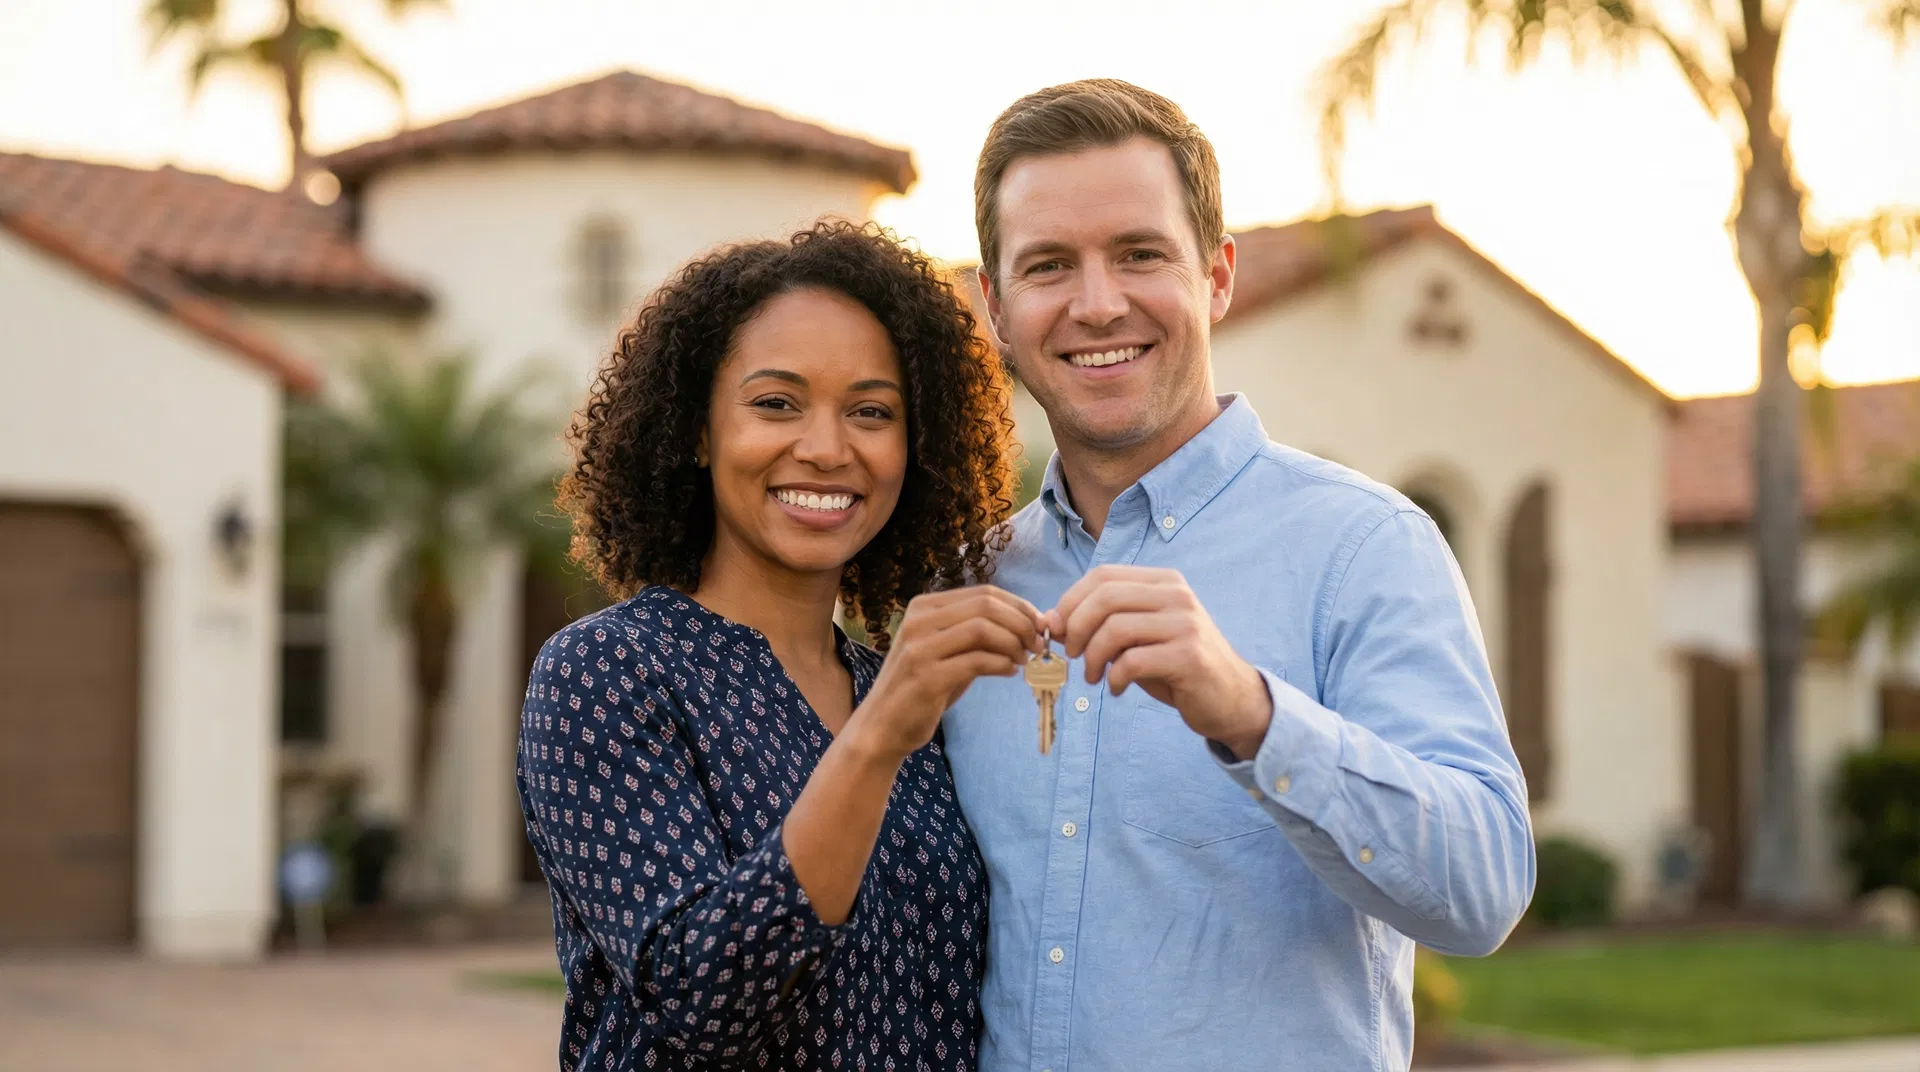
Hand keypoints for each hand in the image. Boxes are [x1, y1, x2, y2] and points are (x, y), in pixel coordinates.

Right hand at [848, 586, 1044, 761]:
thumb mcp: (946, 651)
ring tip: (1023, 659)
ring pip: (982, 629)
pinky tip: (1010, 672)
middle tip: (1037, 644)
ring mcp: (919, 648)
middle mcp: (918, 621)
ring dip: (1013, 643)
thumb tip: (1029, 623)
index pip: (984, 593)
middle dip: (1021, 623)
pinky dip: (1001, 664)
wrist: (882, 727)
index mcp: (924, 607)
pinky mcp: (926, 677)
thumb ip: (978, 635)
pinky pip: (976, 661)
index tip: (1039, 624)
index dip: (1019, 606)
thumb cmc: (921, 688)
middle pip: (986, 605)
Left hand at [1049, 565, 1271, 759]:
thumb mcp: (1137, 638)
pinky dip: (1114, 678)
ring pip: (1115, 629)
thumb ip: (1101, 624)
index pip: (1103, 576)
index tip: (1059, 630)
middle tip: (1071, 655)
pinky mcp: (1189, 656)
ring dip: (1092, 657)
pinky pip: (1132, 662)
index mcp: (1164, 582)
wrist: (1231, 699)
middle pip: (1105, 597)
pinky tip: (1116, 689)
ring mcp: (1185, 624)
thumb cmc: (1176, 665)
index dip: (1071, 601)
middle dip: (1076, 628)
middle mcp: (1177, 595)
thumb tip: (1050, 619)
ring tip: (1093, 677)